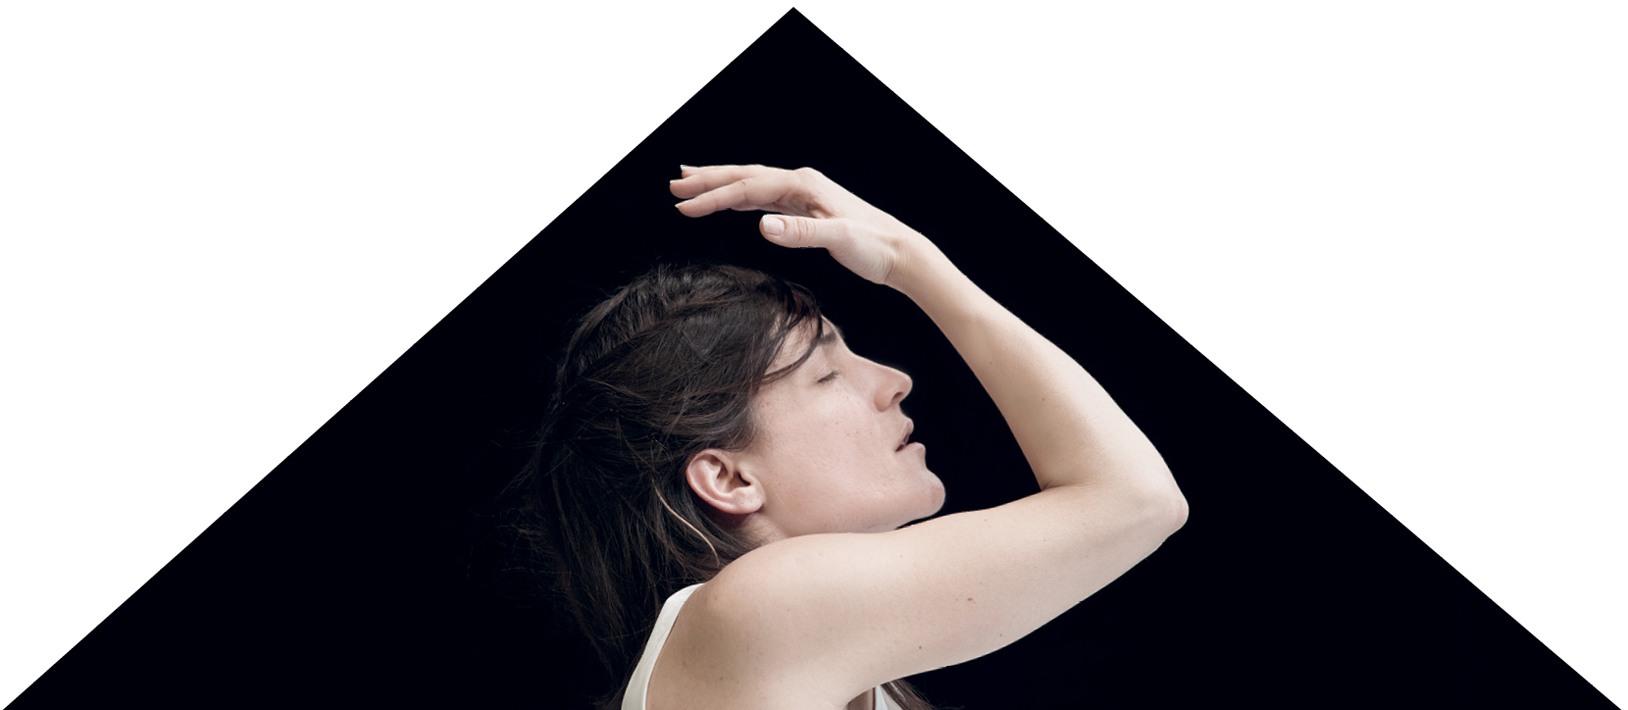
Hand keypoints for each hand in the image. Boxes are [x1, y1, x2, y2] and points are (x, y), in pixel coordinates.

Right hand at [669, 164, 926, 286]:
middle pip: (744, 176)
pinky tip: (732, 200)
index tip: (683, 206)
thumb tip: (762, 225)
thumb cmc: (874, 246)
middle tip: (674, 185)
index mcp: (803, 185)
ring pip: (752, 184)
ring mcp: (803, 194)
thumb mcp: (838, 239)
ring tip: (691, 185)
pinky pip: (765, 197)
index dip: (712, 196)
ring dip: (721, 185)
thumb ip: (800, 232)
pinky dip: (742, 197)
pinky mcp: (807, 208)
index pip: (747, 186)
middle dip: (707, 180)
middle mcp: (801, 182)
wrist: (900, 253)